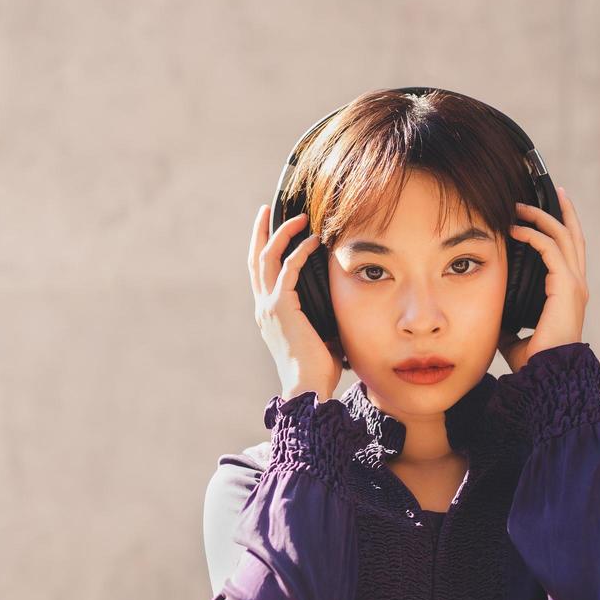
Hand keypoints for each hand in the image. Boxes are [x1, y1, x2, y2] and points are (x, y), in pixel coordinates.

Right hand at [248, 204, 342, 400]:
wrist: (308, 389)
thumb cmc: (317, 371)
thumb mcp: (320, 337)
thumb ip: (324, 318)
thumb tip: (344, 306)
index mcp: (269, 315)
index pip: (261, 275)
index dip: (264, 250)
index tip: (272, 230)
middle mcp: (263, 308)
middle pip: (255, 260)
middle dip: (261, 232)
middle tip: (266, 210)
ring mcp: (269, 307)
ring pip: (267, 258)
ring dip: (281, 233)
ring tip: (299, 217)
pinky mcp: (280, 307)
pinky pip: (287, 269)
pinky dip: (299, 251)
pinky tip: (314, 240)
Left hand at [496, 185, 588, 373]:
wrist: (547, 376)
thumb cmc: (534, 361)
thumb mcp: (515, 334)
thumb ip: (508, 320)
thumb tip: (492, 315)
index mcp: (568, 294)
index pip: (567, 253)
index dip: (559, 230)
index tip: (545, 212)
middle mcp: (576, 285)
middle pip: (574, 236)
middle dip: (562, 212)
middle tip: (552, 191)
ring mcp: (574, 285)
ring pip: (563, 237)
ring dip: (543, 217)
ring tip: (523, 204)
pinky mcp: (566, 287)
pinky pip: (550, 250)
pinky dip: (535, 235)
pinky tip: (517, 229)